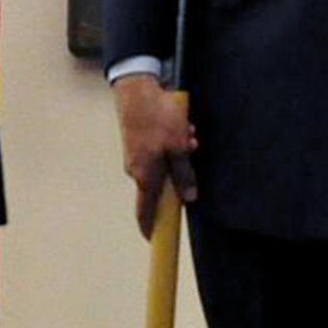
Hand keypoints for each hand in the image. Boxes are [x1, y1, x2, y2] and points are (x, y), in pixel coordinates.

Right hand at [112, 75, 197, 238]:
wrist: (135, 89)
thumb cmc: (157, 118)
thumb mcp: (178, 146)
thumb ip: (184, 174)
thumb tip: (189, 198)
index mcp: (145, 175)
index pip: (145, 210)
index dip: (149, 226)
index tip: (153, 238)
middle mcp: (136, 169)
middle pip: (161, 184)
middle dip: (180, 173)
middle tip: (192, 150)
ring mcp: (134, 155)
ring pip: (162, 163)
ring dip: (178, 153)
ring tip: (189, 134)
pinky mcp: (136, 142)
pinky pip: (158, 151)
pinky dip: (171, 143)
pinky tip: (181, 126)